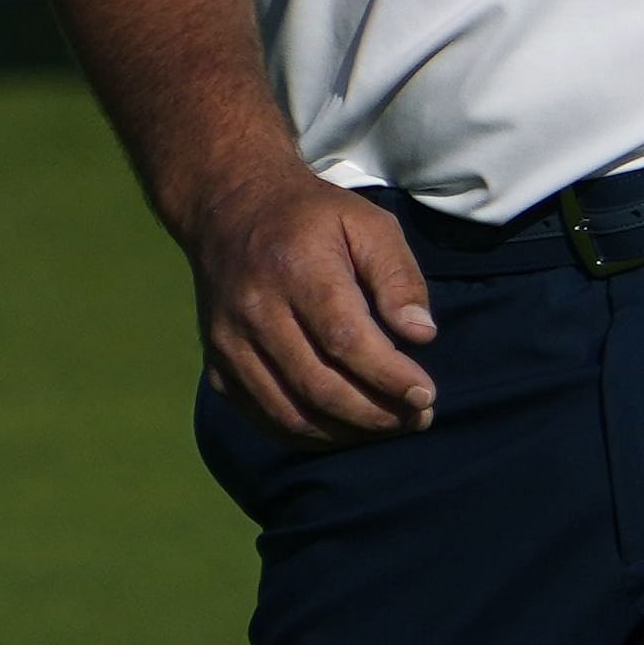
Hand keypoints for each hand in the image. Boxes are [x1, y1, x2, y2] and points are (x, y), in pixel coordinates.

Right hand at [180, 159, 437, 445]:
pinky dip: (309, 434)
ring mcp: (229, 344)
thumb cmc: (314, 219)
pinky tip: (348, 428)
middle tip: (419, 418)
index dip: (388, 376)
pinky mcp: (218, 367)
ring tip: (392, 426)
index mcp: (296, 271)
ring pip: (289, 411)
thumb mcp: (369, 225)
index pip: (345, 341)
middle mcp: (255, 312)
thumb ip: (398, 277)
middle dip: (376, 413)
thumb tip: (422, 335)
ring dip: (347, 431)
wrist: (231, 211)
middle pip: (318, 385)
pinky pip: (264, 417)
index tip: (426, 394)